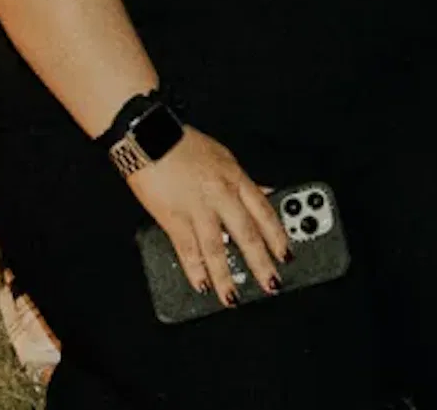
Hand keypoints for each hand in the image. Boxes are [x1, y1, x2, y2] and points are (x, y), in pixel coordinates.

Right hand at [131, 129, 287, 304]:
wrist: (149, 137)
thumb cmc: (184, 145)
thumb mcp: (224, 157)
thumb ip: (244, 180)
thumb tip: (266, 193)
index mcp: (236, 177)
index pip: (265, 211)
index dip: (278, 236)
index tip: (287, 255)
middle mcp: (221, 194)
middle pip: (247, 234)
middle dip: (261, 263)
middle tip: (271, 284)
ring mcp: (197, 207)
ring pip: (218, 249)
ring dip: (227, 277)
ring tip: (234, 298)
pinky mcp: (173, 218)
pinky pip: (188, 249)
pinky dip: (196, 270)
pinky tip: (202, 284)